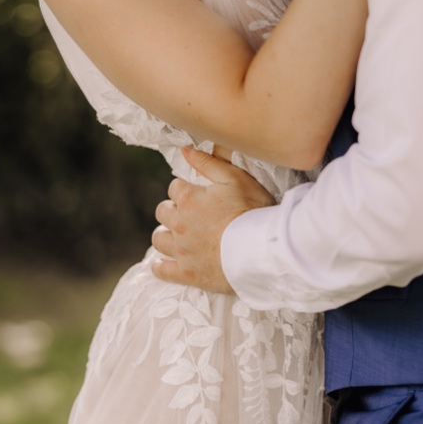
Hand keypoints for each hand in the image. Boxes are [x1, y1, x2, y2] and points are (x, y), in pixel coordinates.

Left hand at [152, 147, 275, 294]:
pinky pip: (163, 271)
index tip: (199, 196)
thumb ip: (208, 163)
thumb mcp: (236, 178)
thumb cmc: (253, 212)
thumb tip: (185, 150)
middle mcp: (179, 223)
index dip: (187, 190)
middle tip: (191, 216)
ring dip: (165, 235)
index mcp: (188, 199)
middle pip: (163, 212)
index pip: (175, 187)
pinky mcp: (187, 273)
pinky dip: (160, 267)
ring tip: (178, 236)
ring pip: (159, 239)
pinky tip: (163, 264)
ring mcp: (181, 250)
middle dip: (174, 210)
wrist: (263, 252)